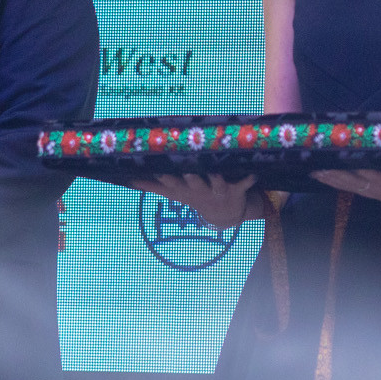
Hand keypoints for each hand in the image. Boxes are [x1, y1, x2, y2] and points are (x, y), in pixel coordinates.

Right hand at [127, 174, 256, 229]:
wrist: (224, 215)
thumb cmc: (194, 196)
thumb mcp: (172, 193)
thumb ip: (150, 185)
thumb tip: (126, 178)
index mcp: (184, 190)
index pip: (170, 182)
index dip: (163, 175)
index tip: (155, 166)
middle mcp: (199, 190)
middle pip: (193, 181)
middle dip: (189, 175)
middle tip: (184, 165)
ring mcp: (218, 190)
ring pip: (217, 181)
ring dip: (217, 176)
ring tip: (216, 167)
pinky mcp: (236, 189)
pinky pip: (244, 184)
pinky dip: (249, 179)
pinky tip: (254, 173)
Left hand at [313, 167, 380, 219]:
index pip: (369, 174)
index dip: (354, 169)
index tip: (340, 161)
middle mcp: (377, 188)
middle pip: (352, 181)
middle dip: (334, 175)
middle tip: (316, 168)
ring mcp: (372, 191)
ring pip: (348, 185)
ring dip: (331, 179)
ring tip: (314, 172)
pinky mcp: (371, 192)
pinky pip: (350, 187)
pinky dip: (336, 182)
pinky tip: (325, 178)